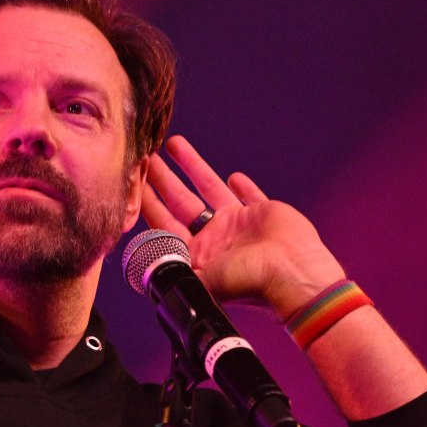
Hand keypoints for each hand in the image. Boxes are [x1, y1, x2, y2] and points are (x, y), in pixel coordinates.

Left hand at [141, 135, 345, 319]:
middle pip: (181, 202)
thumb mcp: (201, 281)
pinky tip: (231, 176)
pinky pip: (248, 195)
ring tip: (173, 144)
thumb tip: (145, 268)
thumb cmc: (248, 282)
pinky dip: (240, 185)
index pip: (163, 222)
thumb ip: (174, 271)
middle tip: (148, 155)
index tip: (133, 178)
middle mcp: (214, 239)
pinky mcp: (262, 213)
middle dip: (162, 178)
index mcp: (196, 254)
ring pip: (209, 189)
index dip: (147, 200)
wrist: (293, 274)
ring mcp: (238, 225)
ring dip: (192, 167)